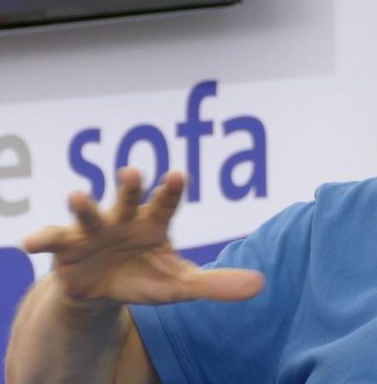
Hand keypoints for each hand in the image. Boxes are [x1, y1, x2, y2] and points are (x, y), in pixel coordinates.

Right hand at [22, 168, 262, 305]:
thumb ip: (217, 284)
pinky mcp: (66, 247)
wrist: (103, 290)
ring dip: (84, 206)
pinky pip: (53, 240)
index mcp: (154, 223)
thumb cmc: (146, 276)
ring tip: (78, 195)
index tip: (179, 174)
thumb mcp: (181, 284)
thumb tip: (261, 285)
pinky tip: (29, 243)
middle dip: (130, 187)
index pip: (166, 203)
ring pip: (89, 214)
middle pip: (128, 200)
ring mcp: (94, 231)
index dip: (171, 190)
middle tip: (132, 172)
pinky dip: (42, 239)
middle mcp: (124, 219)